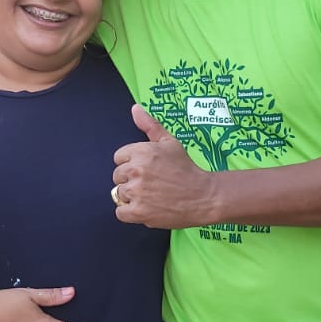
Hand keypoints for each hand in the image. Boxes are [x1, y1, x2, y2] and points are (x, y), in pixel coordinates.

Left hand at [112, 104, 214, 228]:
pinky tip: (146, 208)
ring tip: (151, 196)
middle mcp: (136, 170)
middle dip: (131, 180)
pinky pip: (120, 212)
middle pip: (117, 176)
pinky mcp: (138, 211)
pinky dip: (130, 213)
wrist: (203, 196)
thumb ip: (150, 125)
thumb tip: (135, 108)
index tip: (147, 170)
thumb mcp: (170, 142)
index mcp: (141, 151)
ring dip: (132, 197)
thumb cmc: (186, 168)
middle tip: (152, 184)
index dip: (132, 164)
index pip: (119, 158)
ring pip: (119, 194)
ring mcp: (136, 192)